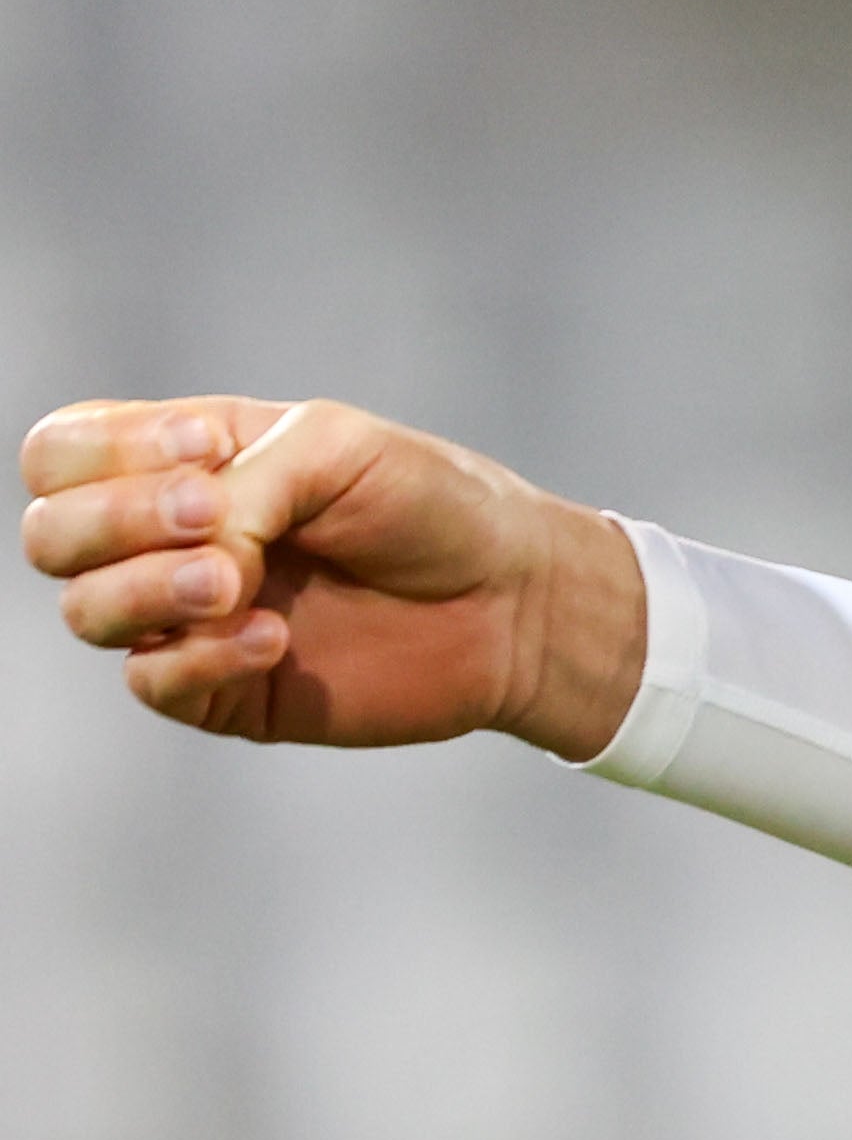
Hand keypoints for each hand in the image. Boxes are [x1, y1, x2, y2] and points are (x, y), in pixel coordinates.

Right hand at [21, 395, 644, 755]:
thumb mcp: (335, 449)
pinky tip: (272, 637)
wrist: (514, 597)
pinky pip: (154, 682)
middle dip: (114, 519)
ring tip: (234, 580)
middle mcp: (168, 540)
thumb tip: (193, 555)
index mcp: (181, 463)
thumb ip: (244, 481)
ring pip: (85, 611)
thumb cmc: (432, 504)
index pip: (62, 454)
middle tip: (216, 516)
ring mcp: (189, 619)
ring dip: (145, 589)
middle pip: (50, 534)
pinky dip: (200, 656)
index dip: (105, 454)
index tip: (207, 449)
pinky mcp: (223, 690)